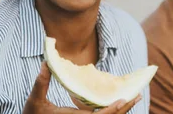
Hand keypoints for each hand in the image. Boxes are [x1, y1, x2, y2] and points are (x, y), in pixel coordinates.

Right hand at [23, 61, 141, 112]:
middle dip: (124, 108)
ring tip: (133, 97)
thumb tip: (46, 63)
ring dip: (121, 110)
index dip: (112, 110)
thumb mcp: (34, 100)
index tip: (124, 99)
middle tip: (138, 95)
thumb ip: (41, 82)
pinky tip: (118, 101)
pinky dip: (112, 111)